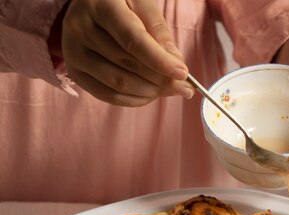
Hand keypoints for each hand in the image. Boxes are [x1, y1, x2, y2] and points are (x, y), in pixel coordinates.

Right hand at [59, 0, 192, 105]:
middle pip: (127, 64)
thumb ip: (159, 32)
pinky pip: (107, 95)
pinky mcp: (74, 71)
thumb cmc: (121, 2)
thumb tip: (175, 64)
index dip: (160, 60)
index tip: (182, 73)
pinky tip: (151, 94)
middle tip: (185, 87)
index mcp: (99, 5)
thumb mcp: (142, 4)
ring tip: (171, 89)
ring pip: (118, 83)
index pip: (133, 40)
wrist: (90, 5)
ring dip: (151, 92)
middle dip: (161, 80)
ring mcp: (72, 52)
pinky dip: (134, 100)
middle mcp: (79, 28)